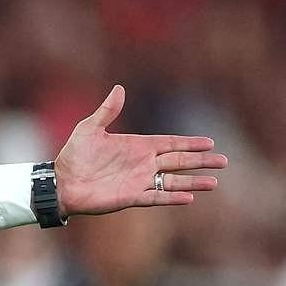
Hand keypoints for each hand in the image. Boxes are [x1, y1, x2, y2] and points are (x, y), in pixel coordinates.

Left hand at [54, 85, 228, 216]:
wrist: (62, 182)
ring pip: (173, 181)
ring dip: (193, 182)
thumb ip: (107, 111)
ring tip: (214, 182)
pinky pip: (156, 197)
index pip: (171, 143)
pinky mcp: (131, 197)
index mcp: (138, 146)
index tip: (210, 142)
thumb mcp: (89, 129)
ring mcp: (139, 181)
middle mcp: (143, 164)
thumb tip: (119, 88)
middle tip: (224, 161)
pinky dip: (171, 197)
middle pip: (179, 161)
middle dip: (201, 161)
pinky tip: (189, 198)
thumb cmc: (74, 156)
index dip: (190, 143)